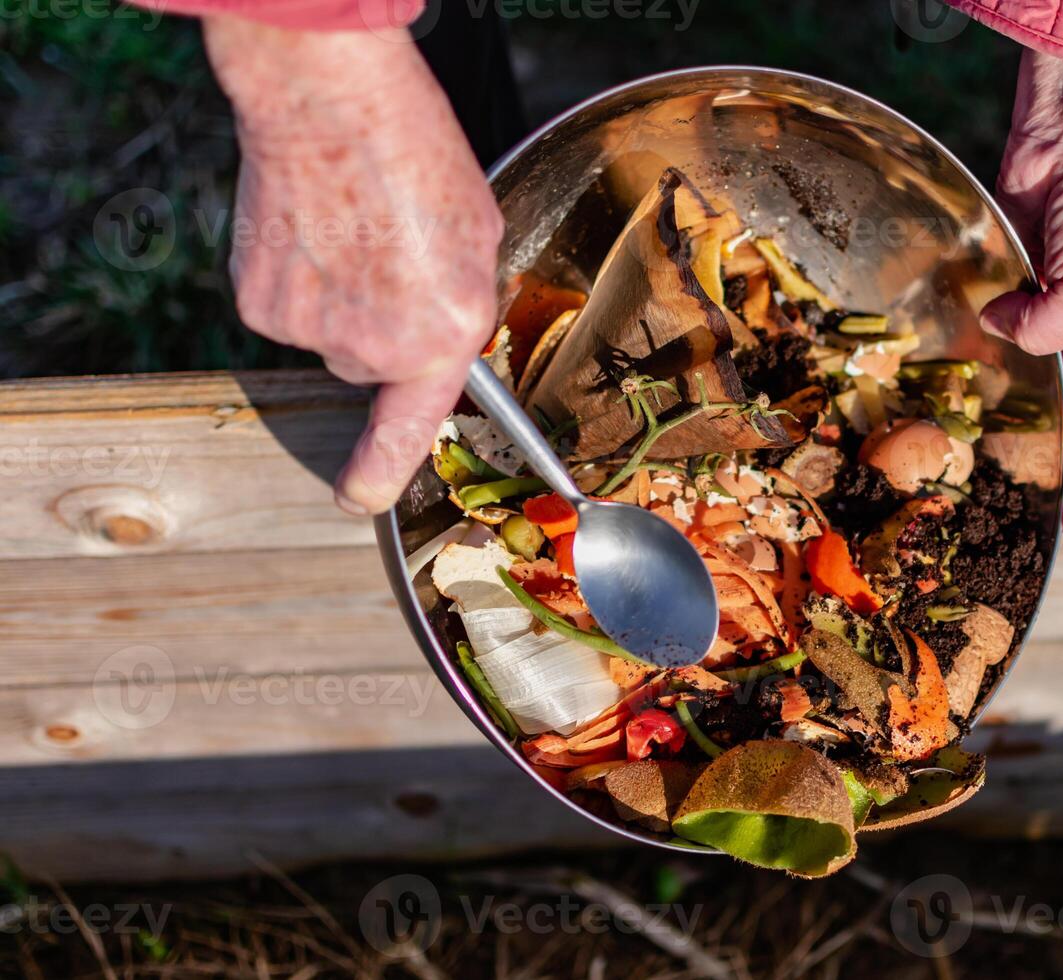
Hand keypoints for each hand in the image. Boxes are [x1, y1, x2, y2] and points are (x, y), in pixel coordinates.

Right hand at [203, 19, 502, 514]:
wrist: (330, 102)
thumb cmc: (416, 156)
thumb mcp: (478, 240)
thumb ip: (462, 307)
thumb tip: (439, 337)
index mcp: (445, 335)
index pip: (412, 432)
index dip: (383, 474)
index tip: (360, 500)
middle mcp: (378, 347)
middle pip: (372, 365)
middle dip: (381, 323)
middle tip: (388, 256)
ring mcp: (313, 330)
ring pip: (329, 334)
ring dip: (338, 297)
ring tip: (350, 230)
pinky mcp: (261, 304)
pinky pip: (287, 309)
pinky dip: (296, 278)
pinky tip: (310, 229)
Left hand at [983, 49, 1062, 531]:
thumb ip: (1048, 332)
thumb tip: (1004, 332)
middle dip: (1049, 445)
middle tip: (1017, 494)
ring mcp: (1060, 300)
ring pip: (1034, 368)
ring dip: (1012, 398)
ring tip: (985, 450)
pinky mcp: (1021, 276)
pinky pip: (1002, 326)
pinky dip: (985, 348)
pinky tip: (964, 375)